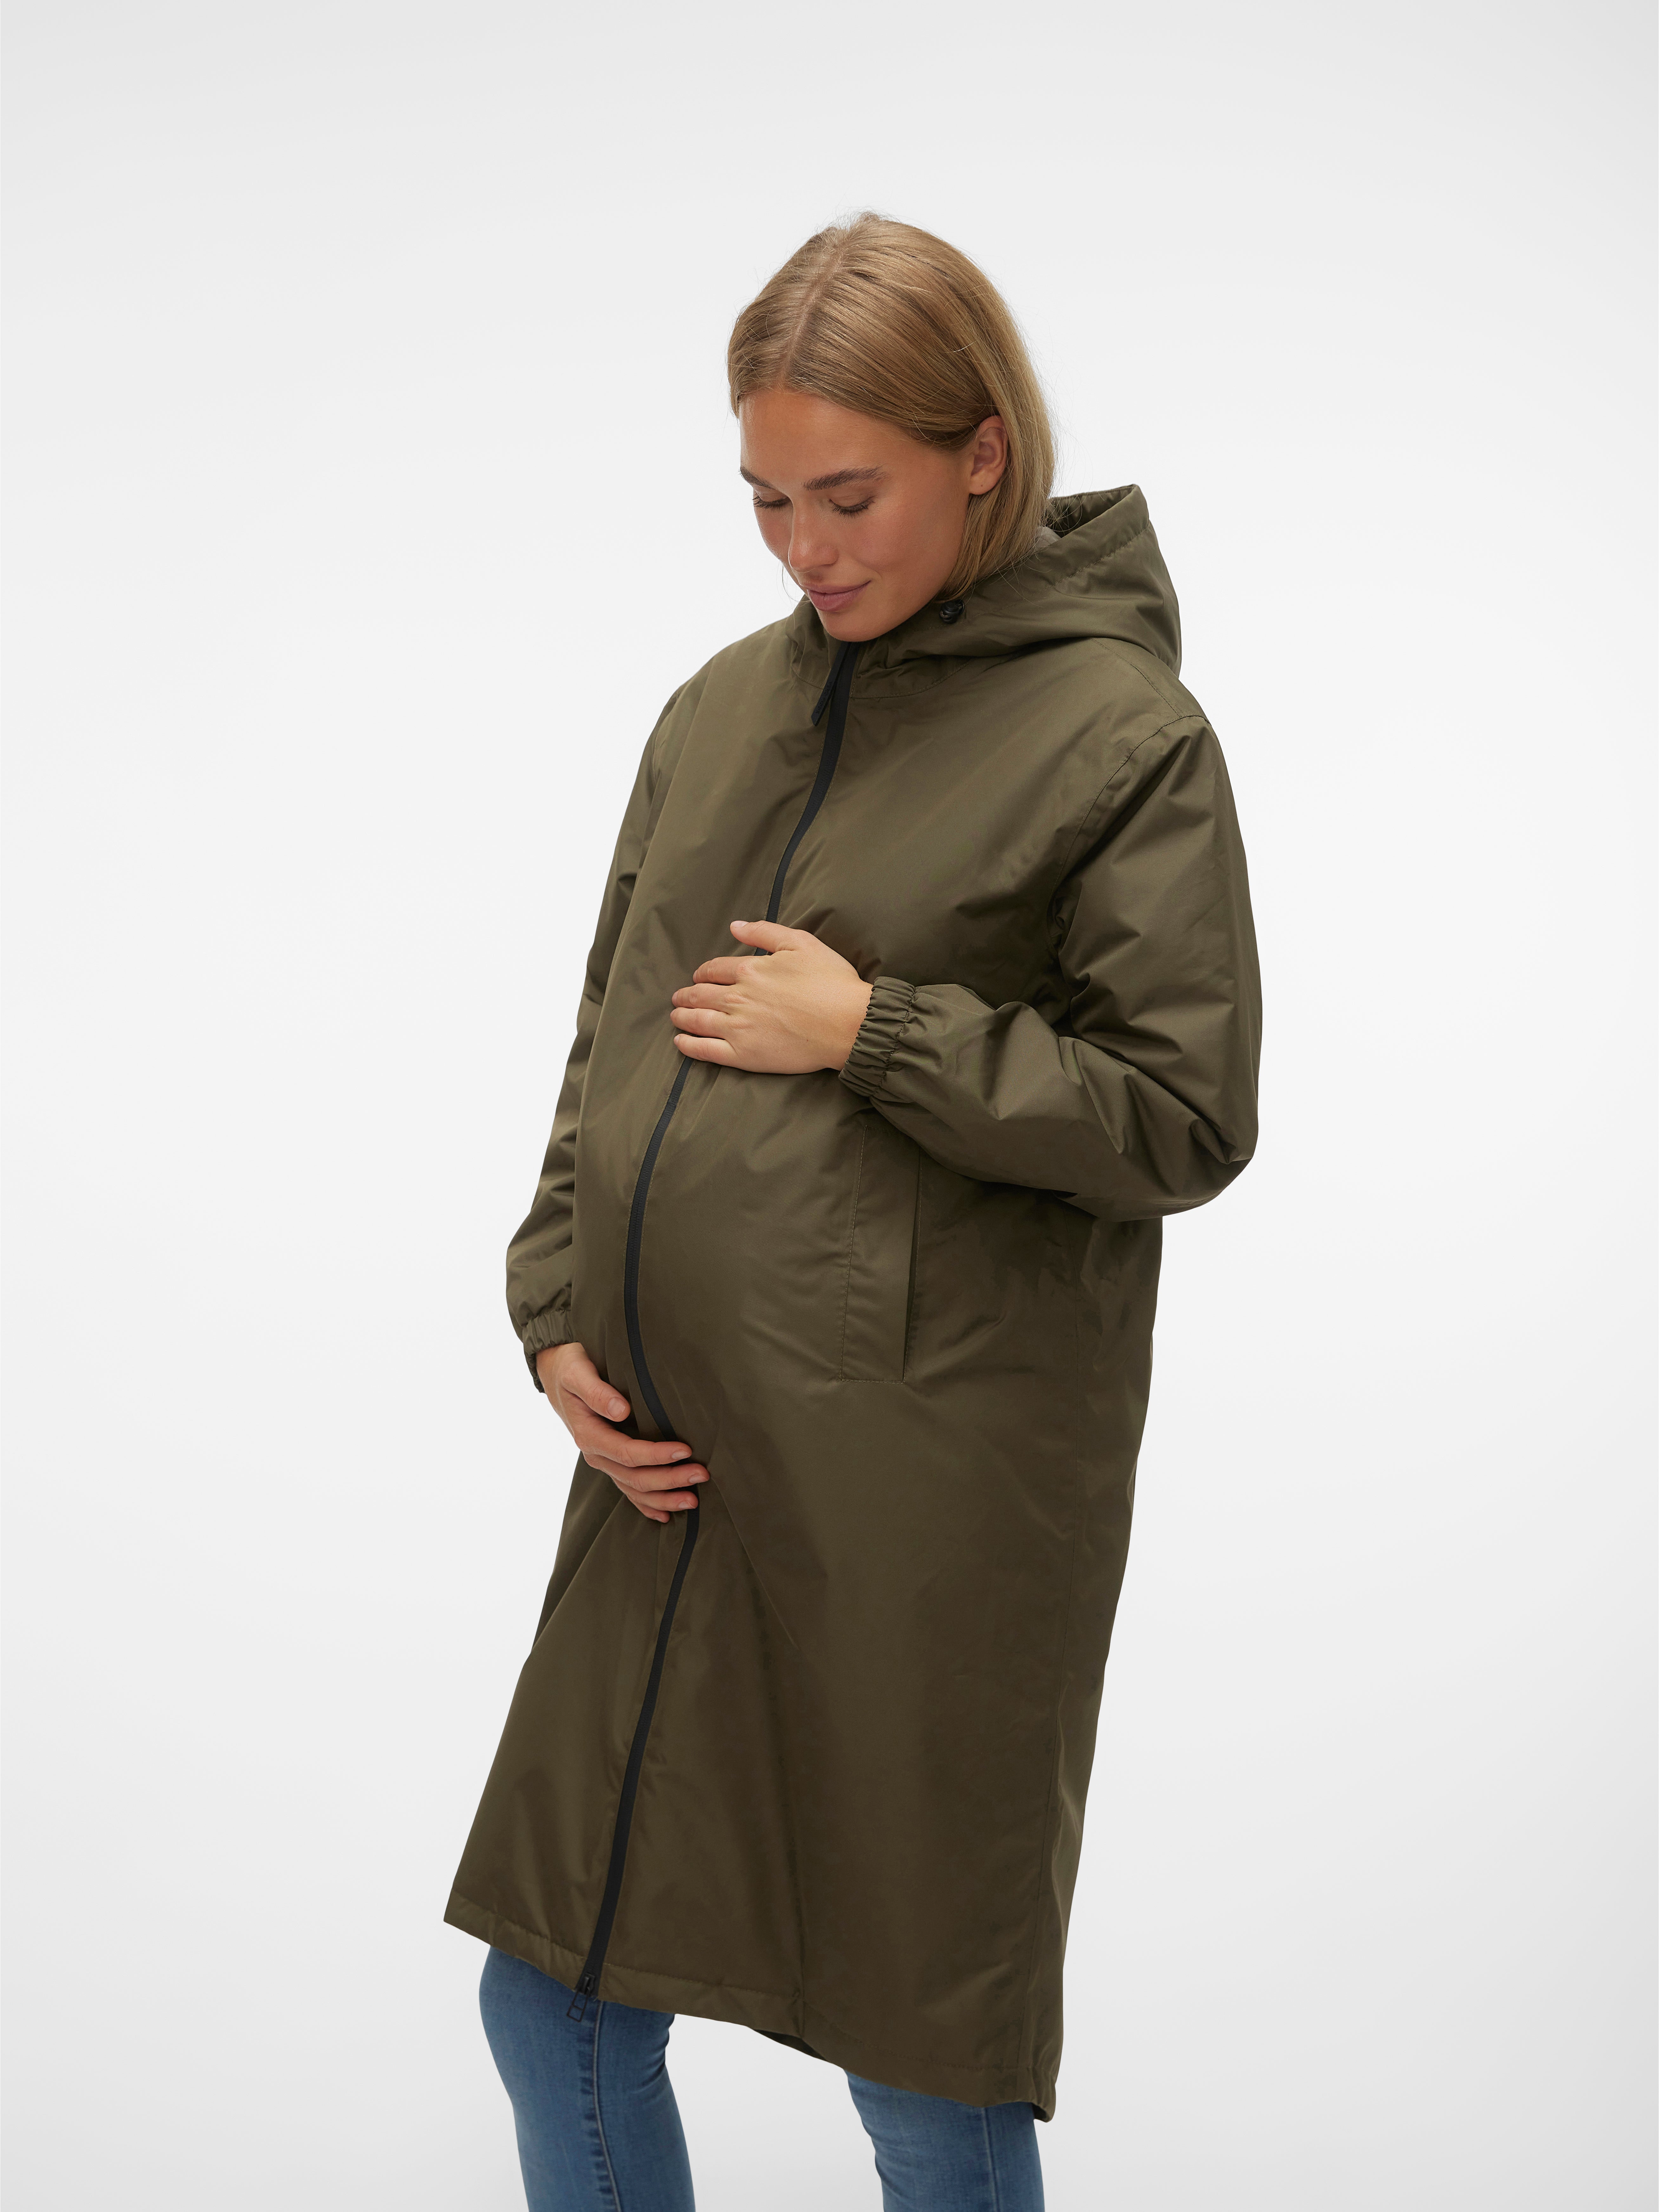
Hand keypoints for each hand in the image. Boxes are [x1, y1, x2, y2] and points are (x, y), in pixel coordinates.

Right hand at [535, 1342, 705, 1523]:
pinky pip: (627, 1489)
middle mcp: (595, 1453)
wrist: (556, 1371)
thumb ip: (597, 1391)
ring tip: (693, 1500)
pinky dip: (646, 1504)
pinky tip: (665, 1515)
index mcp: (589, 1434)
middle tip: (701, 1475)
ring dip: (664, 1497)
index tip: (685, 1450)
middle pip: (635, 1477)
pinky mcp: (609, 1460)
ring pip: (633, 1489)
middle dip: (669, 1480)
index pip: (627, 1452)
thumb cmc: (570, 1366)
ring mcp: (602, 1460)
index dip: (657, 1455)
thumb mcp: (576, 1372)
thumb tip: (621, 1410)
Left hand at [670, 920, 873, 1072]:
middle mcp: (737, 997)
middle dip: (687, 994)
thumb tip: (735, 926)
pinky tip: (680, 1042)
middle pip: (701, 994)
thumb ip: (765, 932)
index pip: (716, 969)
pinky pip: (705, 1050)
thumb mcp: (801, 943)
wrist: (847, 1024)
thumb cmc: (831, 982)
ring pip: (698, 1020)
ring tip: (675, 1016)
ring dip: (682, 1016)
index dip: (704, 973)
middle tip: (679, 997)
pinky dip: (689, 1046)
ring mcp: (737, 1027)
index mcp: (751, 970)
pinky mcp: (743, 1055)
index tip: (700, 976)